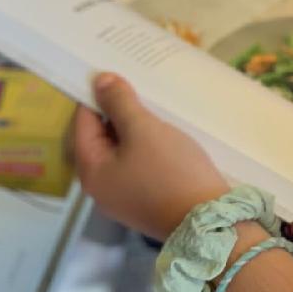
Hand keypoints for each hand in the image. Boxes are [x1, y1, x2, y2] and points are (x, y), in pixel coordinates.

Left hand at [73, 74, 229, 240]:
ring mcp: (125, 196)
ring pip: (122, 150)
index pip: (83, 124)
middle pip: (101, 138)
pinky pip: (138, 162)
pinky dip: (145, 144)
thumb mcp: (143, 130)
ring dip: (133, 126)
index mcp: (92, 171)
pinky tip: (164, 129)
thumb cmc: (170, 172)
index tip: (113, 71)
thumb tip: (99, 80)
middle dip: (116, 110)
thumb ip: (119, 103)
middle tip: (135, 82)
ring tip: (152, 101)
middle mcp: (102, 187)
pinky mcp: (146, 198)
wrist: (209, 220)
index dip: (95, 96)